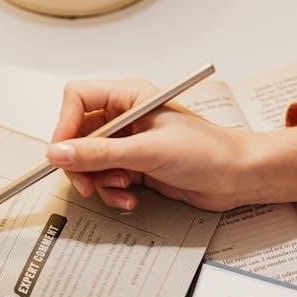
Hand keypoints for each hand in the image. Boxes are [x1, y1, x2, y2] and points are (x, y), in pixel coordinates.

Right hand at [46, 78, 296, 211]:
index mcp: (129, 97)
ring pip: (89, 163)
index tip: (63, 153)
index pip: (78, 99)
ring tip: (122, 188)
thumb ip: (99, 154)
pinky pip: (106, 180)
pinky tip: (131, 198)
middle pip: (78, 136)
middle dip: (81, 164)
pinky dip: (113, 193)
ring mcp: (130, 144)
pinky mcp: (135, 167)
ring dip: (99, 182)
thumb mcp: (147, 152)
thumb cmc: (208, 152)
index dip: (65, 125)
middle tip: (89, 183)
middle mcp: (126, 118)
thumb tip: (58, 153)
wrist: (238, 177)